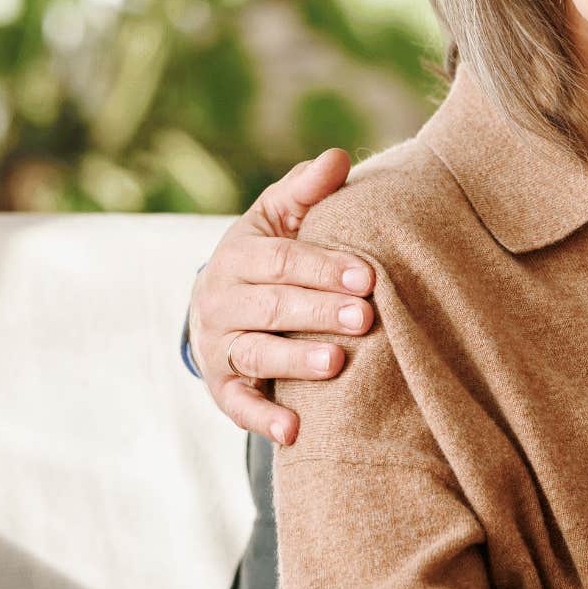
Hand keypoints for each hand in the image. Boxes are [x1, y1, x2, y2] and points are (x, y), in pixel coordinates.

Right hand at [190, 149, 374, 443]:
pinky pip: (238, 405)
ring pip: (257, 353)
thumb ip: (307, 191)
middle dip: (319, 311)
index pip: (282, 260)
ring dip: (296, 359)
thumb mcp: (280, 219)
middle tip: (365, 317)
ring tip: (336, 362)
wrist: (222, 304)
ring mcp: (219, 346)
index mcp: (238, 255)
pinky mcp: (222, 386)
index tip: (368, 276)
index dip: (323, 267)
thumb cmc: (269, 256)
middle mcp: (221, 300)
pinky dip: (263, 418)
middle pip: (273, 306)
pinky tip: (294, 430)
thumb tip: (338, 157)